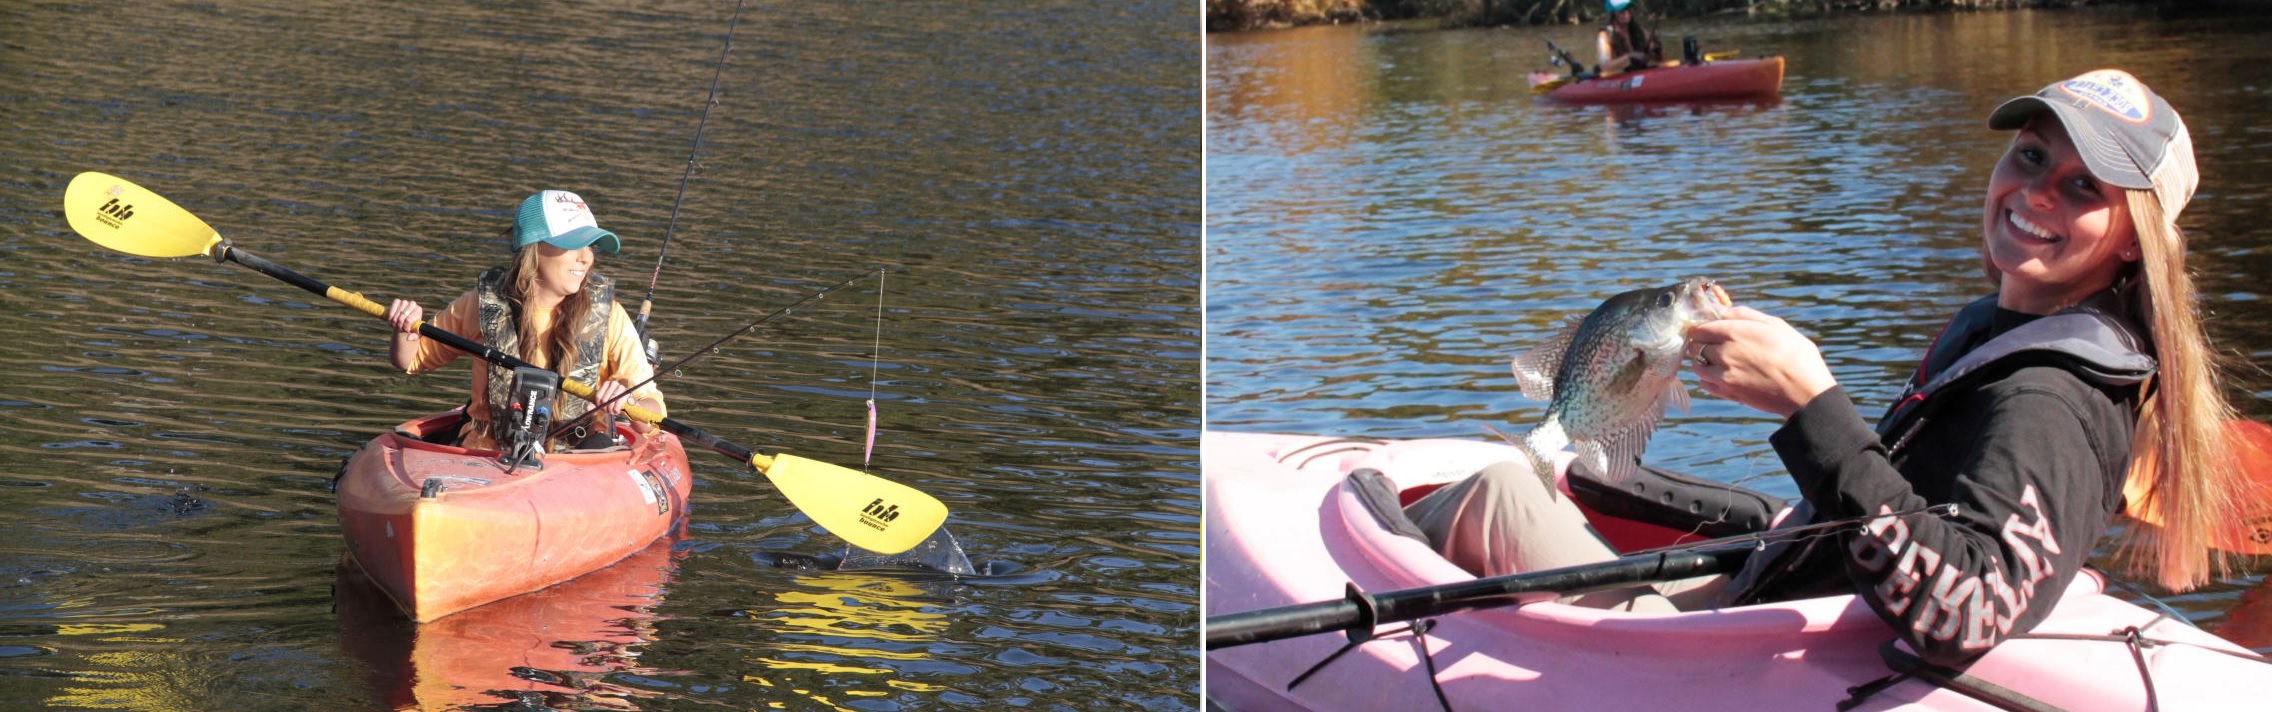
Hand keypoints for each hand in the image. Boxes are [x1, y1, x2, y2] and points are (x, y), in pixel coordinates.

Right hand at [386, 299, 422, 336]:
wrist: (405, 321)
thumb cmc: (412, 327)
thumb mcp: (416, 333)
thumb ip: (415, 337)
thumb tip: (408, 338)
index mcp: (418, 310)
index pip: (409, 320)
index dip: (405, 327)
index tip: (406, 331)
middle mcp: (412, 304)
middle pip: (402, 316)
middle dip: (399, 325)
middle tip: (399, 329)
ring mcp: (404, 302)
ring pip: (397, 313)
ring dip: (394, 321)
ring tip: (395, 326)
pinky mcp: (397, 301)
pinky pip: (392, 307)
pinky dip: (390, 315)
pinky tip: (390, 321)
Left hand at [593, 380, 629, 416]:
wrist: (628, 404)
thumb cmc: (614, 402)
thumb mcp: (603, 403)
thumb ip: (595, 405)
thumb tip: (588, 408)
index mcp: (606, 384)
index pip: (598, 395)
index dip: (598, 404)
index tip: (601, 408)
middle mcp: (613, 383)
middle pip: (604, 399)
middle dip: (605, 408)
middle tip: (607, 412)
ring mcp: (620, 387)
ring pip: (611, 401)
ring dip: (610, 409)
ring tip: (612, 412)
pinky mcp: (626, 392)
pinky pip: (618, 402)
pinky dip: (616, 409)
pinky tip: (616, 411)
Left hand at [1686, 306, 1837, 417]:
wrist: (1806, 393)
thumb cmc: (1797, 356)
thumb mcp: (1776, 325)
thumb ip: (1746, 315)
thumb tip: (1725, 309)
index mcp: (1734, 333)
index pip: (1699, 327)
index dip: (1702, 326)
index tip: (1708, 328)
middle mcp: (1723, 354)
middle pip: (1695, 346)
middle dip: (1702, 343)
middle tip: (1716, 343)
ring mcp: (1723, 376)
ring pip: (1697, 366)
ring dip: (1704, 362)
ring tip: (1721, 361)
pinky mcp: (1727, 393)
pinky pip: (1704, 385)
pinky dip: (1709, 379)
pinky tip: (1724, 375)